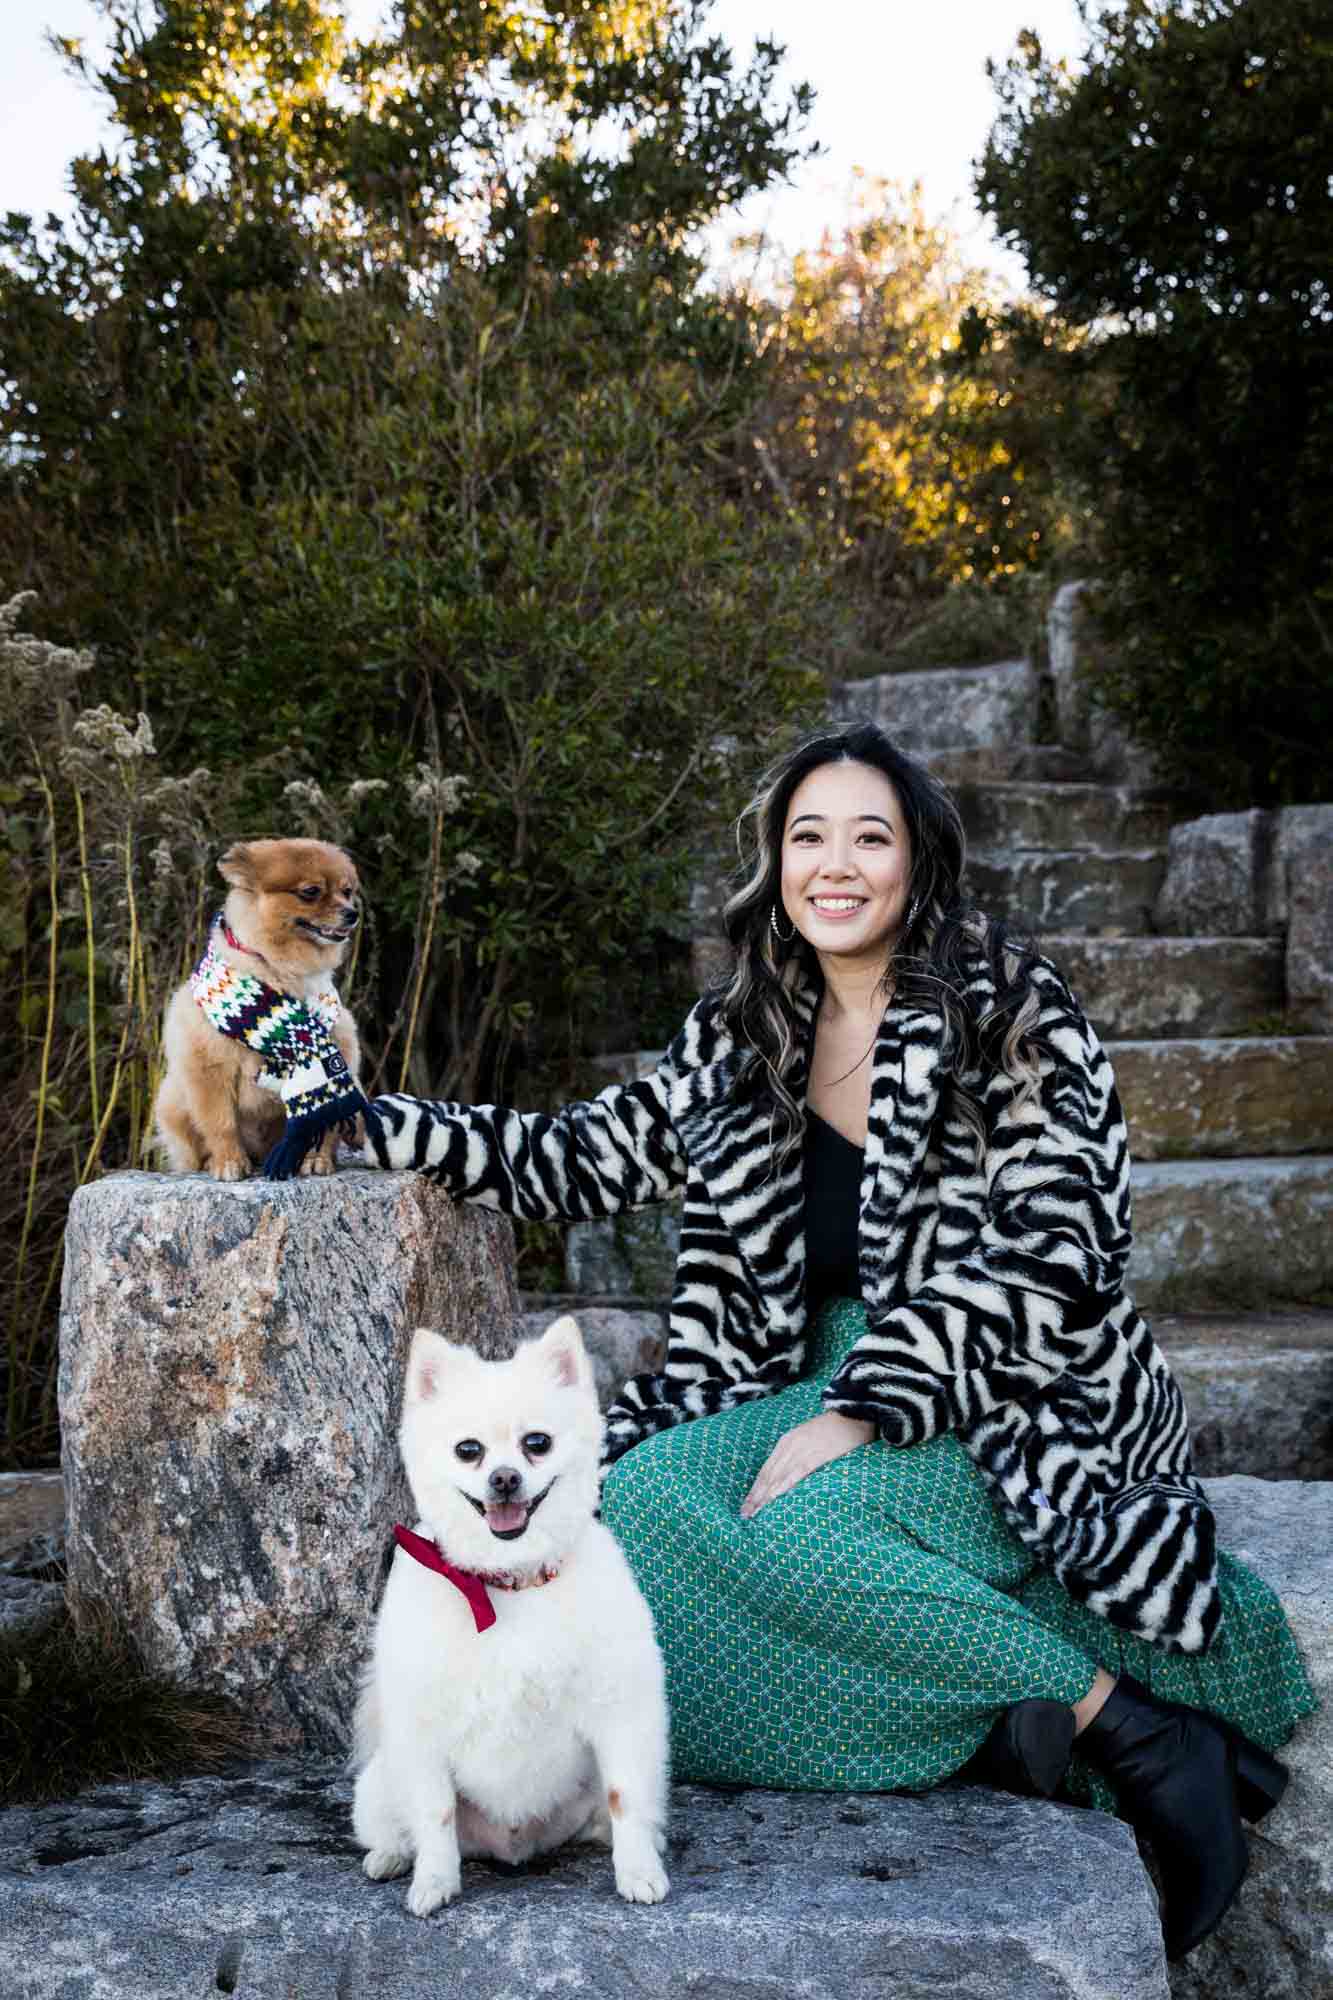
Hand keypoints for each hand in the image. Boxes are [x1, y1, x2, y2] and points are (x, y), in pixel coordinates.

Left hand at [739, 1411, 873, 1518]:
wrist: (851, 1414)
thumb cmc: (831, 1430)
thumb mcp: (806, 1439)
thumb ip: (795, 1455)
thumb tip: (785, 1476)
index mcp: (785, 1442)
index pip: (766, 1470)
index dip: (755, 1488)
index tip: (746, 1504)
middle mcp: (789, 1446)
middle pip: (767, 1475)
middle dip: (755, 1495)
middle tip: (745, 1513)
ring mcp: (801, 1450)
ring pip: (778, 1476)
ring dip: (765, 1495)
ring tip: (755, 1511)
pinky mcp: (816, 1455)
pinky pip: (797, 1473)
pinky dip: (784, 1486)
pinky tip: (775, 1497)